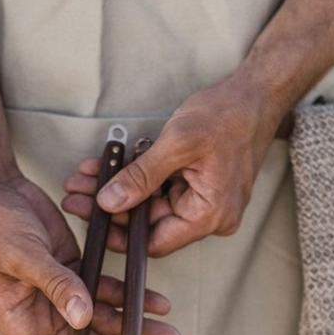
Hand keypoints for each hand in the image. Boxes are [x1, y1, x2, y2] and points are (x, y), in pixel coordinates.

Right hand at [0, 173, 180, 334]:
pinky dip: (131, 298)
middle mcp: (42, 318)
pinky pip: (108, 293)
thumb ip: (55, 285)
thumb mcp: (22, 256)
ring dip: (135, 330)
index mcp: (19, 325)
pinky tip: (157, 302)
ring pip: (103, 324)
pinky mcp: (76, 274)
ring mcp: (61, 297)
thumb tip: (82, 319)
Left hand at [62, 74, 285, 256]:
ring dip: (119, 189)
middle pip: (150, 223)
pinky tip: (110, 166)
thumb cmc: (228, 114)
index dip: (120, 233)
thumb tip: (109, 203)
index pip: (156, 242)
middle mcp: (209, 216)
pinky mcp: (198, 187)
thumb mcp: (178, 143)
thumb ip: (141, 177)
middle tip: (77, 192)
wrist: (257, 93)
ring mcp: (204, 202)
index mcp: (210, 215)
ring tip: (86, 176)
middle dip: (111, 206)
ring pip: (151, 205)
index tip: (91, 218)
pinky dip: (137, 178)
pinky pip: (160, 190)